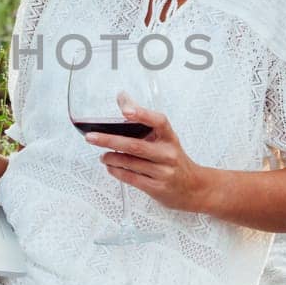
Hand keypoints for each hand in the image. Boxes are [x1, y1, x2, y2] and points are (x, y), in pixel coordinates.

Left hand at [82, 92, 207, 213]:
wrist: (194, 188)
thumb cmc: (173, 158)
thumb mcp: (164, 138)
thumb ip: (143, 119)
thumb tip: (122, 97)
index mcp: (169, 137)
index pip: (158, 121)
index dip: (142, 114)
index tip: (125, 110)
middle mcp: (168, 153)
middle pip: (135, 145)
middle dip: (109, 140)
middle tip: (91, 137)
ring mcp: (163, 172)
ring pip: (130, 163)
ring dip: (111, 157)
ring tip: (102, 154)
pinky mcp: (156, 187)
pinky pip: (131, 178)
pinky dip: (116, 171)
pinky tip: (110, 166)